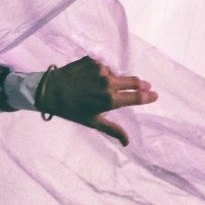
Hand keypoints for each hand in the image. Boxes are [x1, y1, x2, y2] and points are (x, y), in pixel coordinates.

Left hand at [38, 56, 157, 146]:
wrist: (48, 91)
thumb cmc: (70, 110)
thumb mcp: (92, 122)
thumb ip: (112, 130)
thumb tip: (127, 143)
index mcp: (110, 100)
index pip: (136, 97)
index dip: (148, 96)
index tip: (155, 95)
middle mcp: (108, 83)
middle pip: (133, 82)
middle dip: (141, 85)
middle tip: (145, 86)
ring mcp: (100, 70)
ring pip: (115, 74)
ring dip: (114, 80)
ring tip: (100, 87)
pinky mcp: (92, 60)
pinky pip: (103, 67)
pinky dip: (101, 73)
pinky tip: (91, 79)